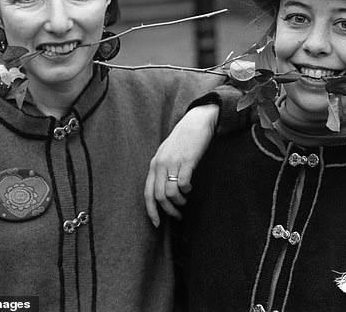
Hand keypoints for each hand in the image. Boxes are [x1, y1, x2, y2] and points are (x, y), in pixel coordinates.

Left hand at [145, 104, 218, 226]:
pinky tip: (191, 187)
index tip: (157, 224)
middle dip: (169, 210)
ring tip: (186, 199)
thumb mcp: (168, 153)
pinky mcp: (187, 160)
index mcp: (154, 164)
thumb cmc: (184, 140)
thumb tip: (164, 191)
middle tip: (178, 215)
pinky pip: (183, 183)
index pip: (148, 193)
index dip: (151, 211)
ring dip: (179, 201)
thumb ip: (163, 169)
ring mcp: (173, 162)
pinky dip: (187, 190)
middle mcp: (160, 164)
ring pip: (170, 192)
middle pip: (159, 196)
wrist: (197, 122)